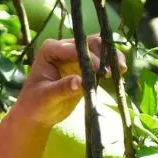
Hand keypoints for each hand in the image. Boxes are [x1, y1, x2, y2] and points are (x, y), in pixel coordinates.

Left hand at [13, 35, 127, 127]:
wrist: (37, 114)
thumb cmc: (35, 104)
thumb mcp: (46, 97)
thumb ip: (62, 88)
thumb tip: (80, 82)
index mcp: (51, 49)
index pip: (74, 49)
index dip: (89, 58)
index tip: (101, 70)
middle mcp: (63, 47)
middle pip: (88, 44)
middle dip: (104, 54)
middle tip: (115, 69)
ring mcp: (75, 56)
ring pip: (98, 49)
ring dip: (111, 57)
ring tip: (122, 68)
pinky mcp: (84, 66)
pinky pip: (101, 62)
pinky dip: (111, 65)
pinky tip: (121, 72)